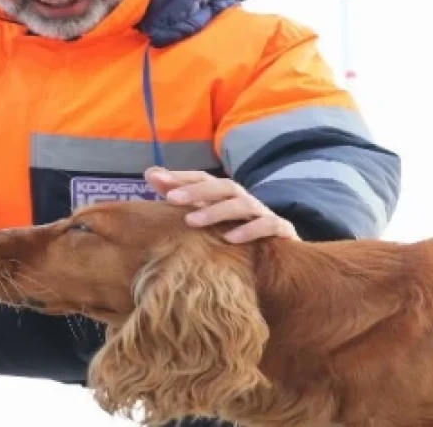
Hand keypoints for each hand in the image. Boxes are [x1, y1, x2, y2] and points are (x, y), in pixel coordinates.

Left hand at [144, 167, 297, 243]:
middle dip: (197, 191)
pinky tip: (230, 240)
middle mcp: (245, 200)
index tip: (156, 180)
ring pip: (243, 204)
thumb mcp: (209, 215)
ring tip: (192, 220)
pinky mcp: (281, 231)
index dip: (182, 177)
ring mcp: (264, 214)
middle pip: (223, 187)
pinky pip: (268, 225)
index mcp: (227, 196)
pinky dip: (250, 230)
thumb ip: (181, 195)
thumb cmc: (237, 234)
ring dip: (217, 210)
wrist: (282, 258)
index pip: (204, 179)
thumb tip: (150, 173)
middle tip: (171, 199)